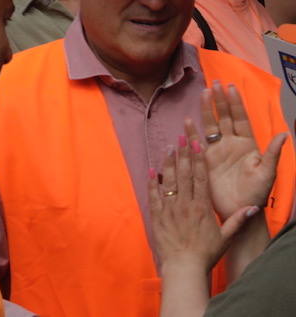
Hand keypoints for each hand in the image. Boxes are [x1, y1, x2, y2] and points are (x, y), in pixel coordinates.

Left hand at [148, 136, 255, 274]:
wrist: (183, 266)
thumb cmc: (206, 253)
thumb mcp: (226, 237)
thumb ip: (237, 220)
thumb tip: (252, 207)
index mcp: (202, 207)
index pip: (200, 178)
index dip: (198, 160)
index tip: (197, 145)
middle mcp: (185, 204)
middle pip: (183, 174)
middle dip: (183, 154)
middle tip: (182, 137)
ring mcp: (169, 209)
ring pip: (168, 181)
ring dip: (168, 163)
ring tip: (169, 147)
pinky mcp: (156, 216)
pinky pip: (153, 195)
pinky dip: (152, 182)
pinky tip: (152, 170)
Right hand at [192, 82, 287, 218]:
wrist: (240, 211)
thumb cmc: (256, 193)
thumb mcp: (267, 173)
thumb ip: (272, 153)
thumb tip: (284, 134)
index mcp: (248, 145)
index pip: (241, 119)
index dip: (236, 104)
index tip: (231, 87)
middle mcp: (232, 144)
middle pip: (225, 118)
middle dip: (220, 101)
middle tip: (215, 83)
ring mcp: (218, 151)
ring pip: (211, 126)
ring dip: (207, 111)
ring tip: (203, 94)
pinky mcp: (206, 160)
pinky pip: (198, 143)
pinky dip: (192, 133)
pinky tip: (188, 121)